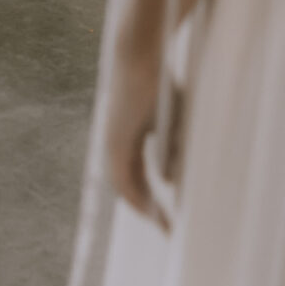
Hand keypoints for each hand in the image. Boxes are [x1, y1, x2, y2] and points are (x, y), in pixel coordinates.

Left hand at [105, 33, 163, 225]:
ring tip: (162, 223)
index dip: (150, 196)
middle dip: (148, 208)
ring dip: (142, 206)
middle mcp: (116, 143)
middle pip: (130, 185)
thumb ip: (172, 149)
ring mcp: (113, 143)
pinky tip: (148, 209)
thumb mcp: (171, 121)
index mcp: (128, 138)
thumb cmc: (159, 84)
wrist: (140, 57)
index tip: (165, 215)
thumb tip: (171, 181)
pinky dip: (135, 195)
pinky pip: (123, 176)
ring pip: (124, 185)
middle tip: (166, 228)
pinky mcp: (116, 140)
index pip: (138, 175)